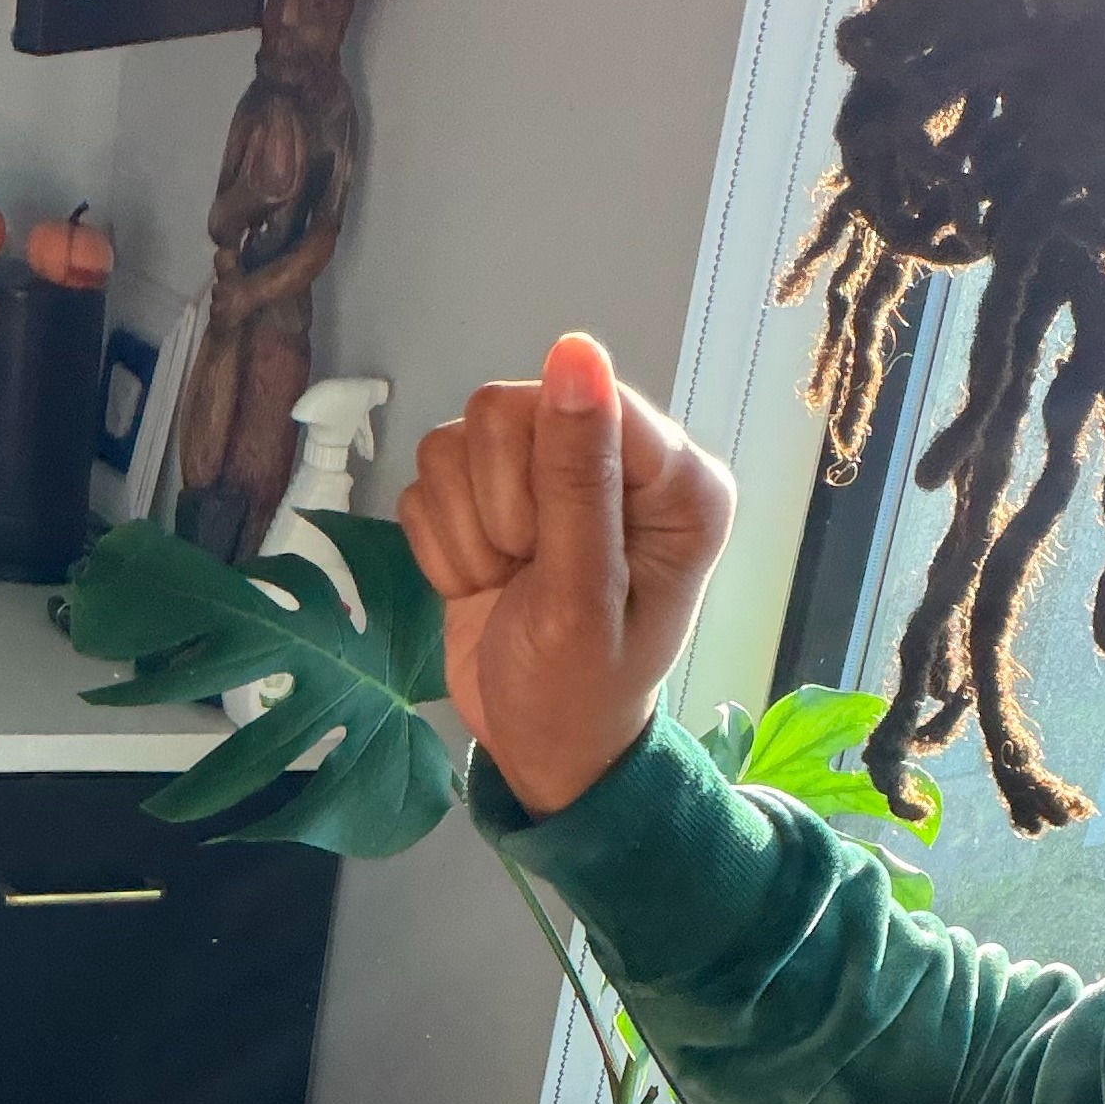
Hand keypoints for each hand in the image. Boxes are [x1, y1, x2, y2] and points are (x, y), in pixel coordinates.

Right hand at [399, 334, 735, 818]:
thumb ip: (579, 476)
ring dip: (467, 531)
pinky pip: (429, 477)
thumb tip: (577, 351)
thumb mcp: (582, 599)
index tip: (552, 549)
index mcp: (675, 477)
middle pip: (506, 408)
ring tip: (508, 583)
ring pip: (458, 439)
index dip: (544, 475)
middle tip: (527, 573)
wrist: (539, 752)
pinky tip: (483, 583)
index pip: (582, 398)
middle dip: (499, 508)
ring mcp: (549, 472)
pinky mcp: (489, 495)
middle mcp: (617, 458)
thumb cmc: (580, 696)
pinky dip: (442, 544)